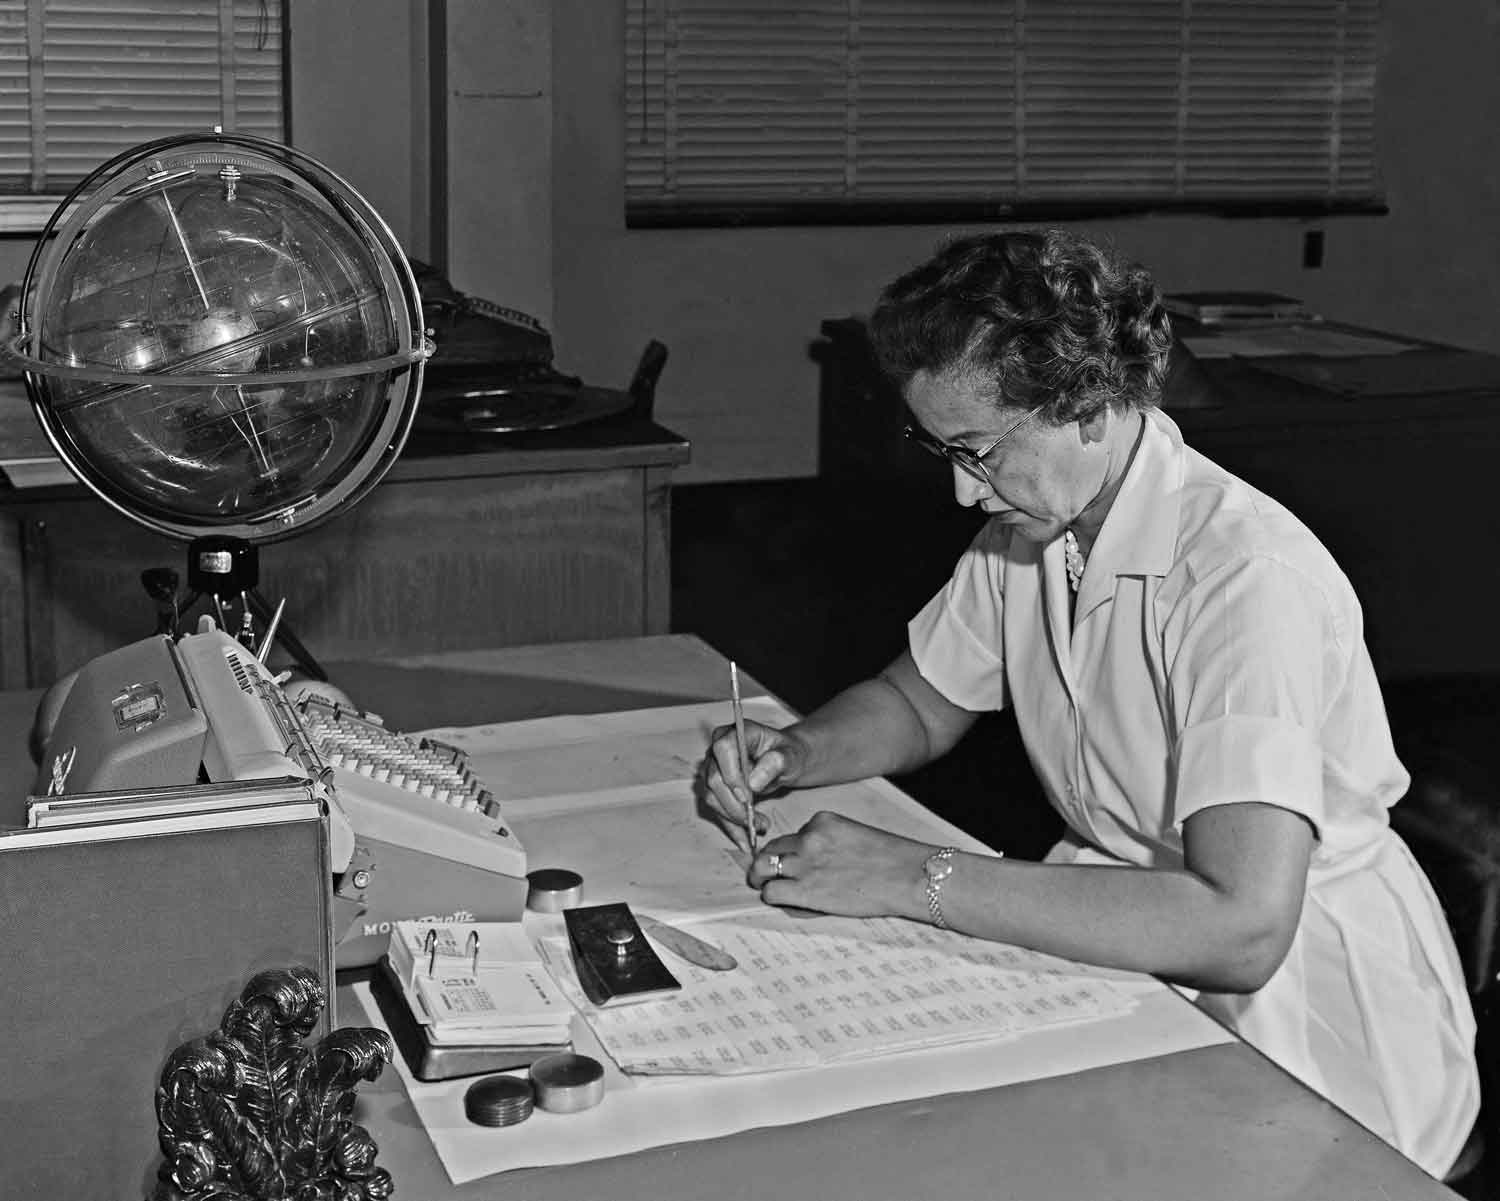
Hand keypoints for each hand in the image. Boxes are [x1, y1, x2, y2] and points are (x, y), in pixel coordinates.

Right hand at [701, 718, 807, 846]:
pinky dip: (731, 827)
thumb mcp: (790, 756)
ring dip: (734, 819)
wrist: (784, 762)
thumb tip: (754, 781)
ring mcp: (713, 769)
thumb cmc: (787, 753)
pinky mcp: (715, 788)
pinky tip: (745, 839)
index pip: (723, 750)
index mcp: (735, 733)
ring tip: (761, 826)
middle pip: (714, 779)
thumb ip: (775, 763)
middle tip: (758, 821)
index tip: (748, 796)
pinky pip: (716, 810)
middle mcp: (717, 750)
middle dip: (735, 805)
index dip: (732, 775)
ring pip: (712, 798)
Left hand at [746, 811, 931, 920]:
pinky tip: (786, 901)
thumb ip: (828, 841)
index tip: (795, 863)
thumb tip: (811, 859)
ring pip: (761, 868)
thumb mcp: (854, 835)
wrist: (908, 876)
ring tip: (768, 888)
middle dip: (767, 862)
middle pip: (770, 849)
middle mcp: (808, 838)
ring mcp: (804, 863)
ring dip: (762, 879)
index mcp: (821, 821)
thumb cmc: (890, 859)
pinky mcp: (805, 890)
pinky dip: (773, 897)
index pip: (791, 835)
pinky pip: (771, 892)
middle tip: (769, 875)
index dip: (789, 851)